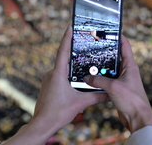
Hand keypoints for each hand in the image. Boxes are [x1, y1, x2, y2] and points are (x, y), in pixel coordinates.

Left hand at [3, 25, 108, 144]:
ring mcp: (47, 80)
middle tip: (85, 50)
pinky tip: (75, 84)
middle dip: (75, 57)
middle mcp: (51, 74)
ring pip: (62, 70)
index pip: (63, 51)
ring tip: (84, 71)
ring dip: (72, 70)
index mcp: (58, 74)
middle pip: (65, 61)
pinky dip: (68, 77)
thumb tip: (110, 94)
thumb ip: (96, 96)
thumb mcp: (80, 103)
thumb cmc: (57, 113)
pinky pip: (59, 77)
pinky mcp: (47, 86)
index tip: (70, 26)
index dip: (67, 38)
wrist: (42, 125)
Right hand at [84, 35, 151, 132]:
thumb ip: (99, 80)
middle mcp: (127, 71)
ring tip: (89, 64)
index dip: (118, 37)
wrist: (138, 118)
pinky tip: (92, 80)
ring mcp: (123, 80)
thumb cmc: (132, 100)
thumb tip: (87, 78)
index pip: (125, 46)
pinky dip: (101, 80)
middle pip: (115, 58)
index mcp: (130, 66)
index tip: (110, 31)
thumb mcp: (113, 87)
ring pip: (110, 70)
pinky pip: (108, 81)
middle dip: (105, 54)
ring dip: (101, 69)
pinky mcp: (119, 89)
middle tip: (94, 48)